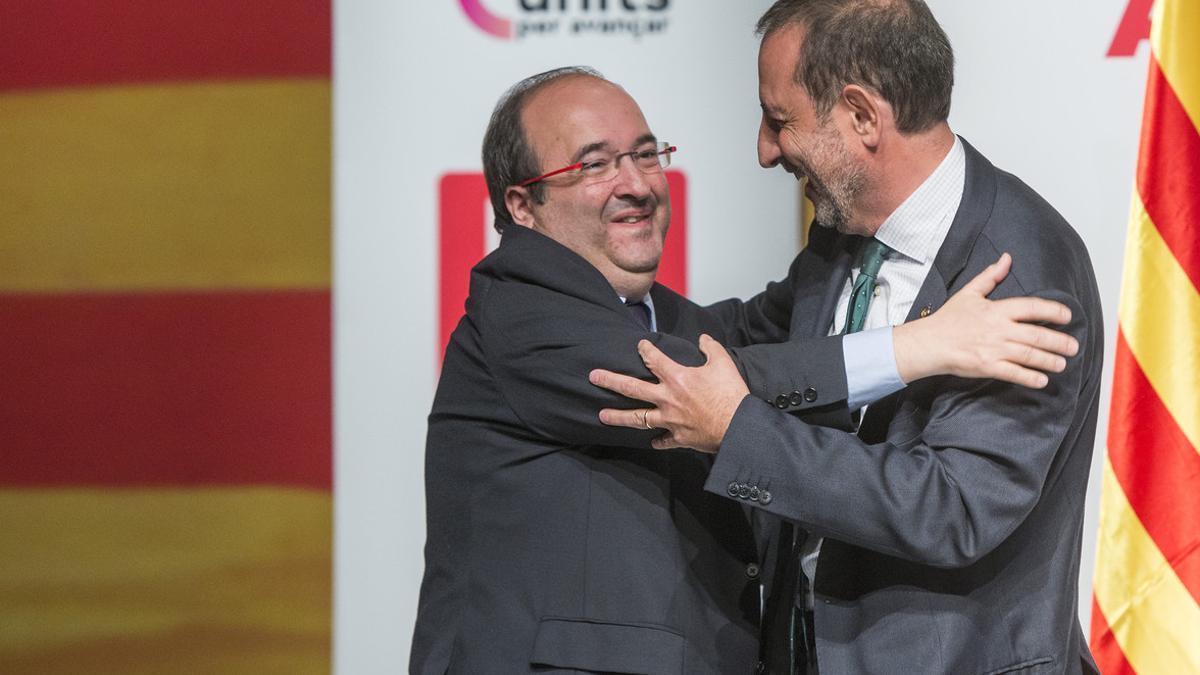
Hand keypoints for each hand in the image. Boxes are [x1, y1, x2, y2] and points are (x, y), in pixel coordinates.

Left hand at [588, 334, 748, 452]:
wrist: (738, 427)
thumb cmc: (731, 394)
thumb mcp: (724, 363)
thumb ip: (711, 348)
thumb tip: (703, 339)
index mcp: (677, 378)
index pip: (653, 359)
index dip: (645, 349)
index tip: (640, 345)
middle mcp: (667, 399)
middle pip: (631, 388)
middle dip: (610, 381)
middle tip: (593, 377)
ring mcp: (670, 420)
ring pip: (637, 418)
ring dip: (618, 417)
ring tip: (602, 416)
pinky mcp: (678, 437)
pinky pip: (663, 440)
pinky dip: (657, 441)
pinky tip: (652, 442)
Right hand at [893, 253, 1078, 387]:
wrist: (928, 343)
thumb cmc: (947, 319)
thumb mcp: (969, 293)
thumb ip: (990, 276)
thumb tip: (1006, 259)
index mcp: (996, 310)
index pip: (1032, 307)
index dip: (1053, 311)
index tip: (1067, 316)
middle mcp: (999, 329)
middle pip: (1036, 335)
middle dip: (1059, 342)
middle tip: (1073, 347)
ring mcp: (993, 349)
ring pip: (1029, 355)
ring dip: (1049, 360)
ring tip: (1062, 364)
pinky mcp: (987, 366)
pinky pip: (1014, 373)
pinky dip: (1030, 377)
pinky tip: (1042, 380)